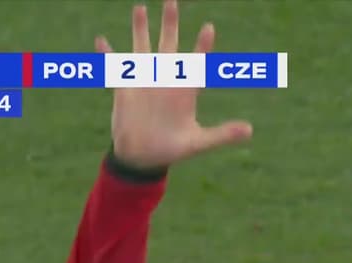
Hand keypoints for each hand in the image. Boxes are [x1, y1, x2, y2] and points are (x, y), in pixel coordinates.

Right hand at [96, 0, 251, 169]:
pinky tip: (102, 40)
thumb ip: (223, 134)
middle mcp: (166, 79)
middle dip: (170, 22)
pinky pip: (115, 66)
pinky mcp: (125, 88)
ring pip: (142, 46)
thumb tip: (250, 131)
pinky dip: (108, 54)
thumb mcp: (199, 142)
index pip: (196, 61)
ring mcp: (144, 81)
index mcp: (185, 89)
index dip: (202, 45)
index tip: (209, 27)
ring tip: (140, 7)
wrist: (144, 157)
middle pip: (169, 43)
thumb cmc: (173, 149)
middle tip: (172, 1)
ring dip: (141, 28)